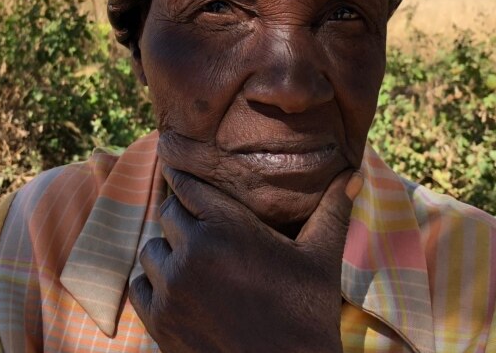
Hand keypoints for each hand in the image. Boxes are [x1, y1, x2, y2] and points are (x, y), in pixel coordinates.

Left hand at [128, 162, 362, 352]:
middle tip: (204, 229)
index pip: (186, 185)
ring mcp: (172, 289)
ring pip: (151, 250)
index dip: (186, 181)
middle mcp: (193, 252)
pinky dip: (155, 285)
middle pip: (167, 214)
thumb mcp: (321, 259)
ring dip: (168, 253)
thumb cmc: (307, 316)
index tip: (185, 178)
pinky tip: (182, 291)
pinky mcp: (159, 322)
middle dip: (184, 219)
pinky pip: (140, 286)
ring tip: (196, 263)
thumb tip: (355, 173)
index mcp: (228, 227)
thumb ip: (333, 210)